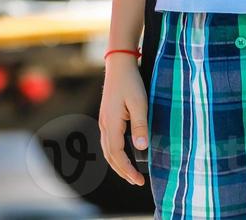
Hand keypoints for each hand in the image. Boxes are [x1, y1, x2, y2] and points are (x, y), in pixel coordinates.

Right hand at [97, 58, 147, 185]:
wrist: (119, 64)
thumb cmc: (131, 82)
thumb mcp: (140, 103)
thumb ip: (140, 126)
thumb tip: (141, 148)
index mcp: (111, 123)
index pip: (117, 154)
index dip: (127, 170)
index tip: (139, 180)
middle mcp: (104, 124)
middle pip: (109, 155)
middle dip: (122, 171)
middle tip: (136, 181)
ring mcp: (104, 120)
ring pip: (107, 148)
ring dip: (117, 163)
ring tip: (130, 172)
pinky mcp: (106, 116)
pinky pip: (108, 140)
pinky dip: (115, 153)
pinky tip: (124, 153)